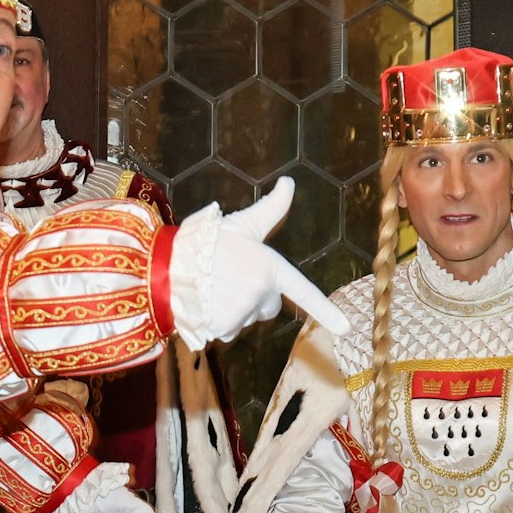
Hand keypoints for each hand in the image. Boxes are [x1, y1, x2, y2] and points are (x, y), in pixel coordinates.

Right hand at [168, 181, 350, 348]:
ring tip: (213, 287)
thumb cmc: (205, 241)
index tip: (346, 330)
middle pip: (269, 306)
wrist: (166, 265)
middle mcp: (260, 294)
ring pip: (248, 317)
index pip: (302, 292)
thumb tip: (289, 182)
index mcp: (269, 269)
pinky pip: (229, 329)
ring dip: (236, 307)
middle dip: (257, 297)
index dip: (326, 311)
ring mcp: (242, 314)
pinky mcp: (224, 329)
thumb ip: (270, 210)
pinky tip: (205, 301)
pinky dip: (219, 320)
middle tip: (231, 278)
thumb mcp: (241, 224)